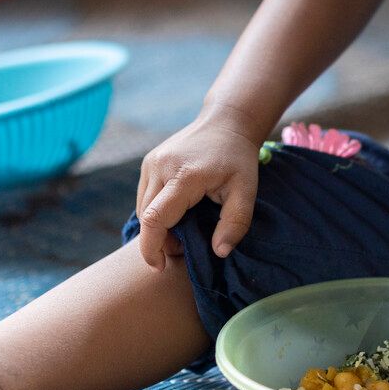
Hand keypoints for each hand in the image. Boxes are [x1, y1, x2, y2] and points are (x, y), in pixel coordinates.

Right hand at [133, 118, 263, 269]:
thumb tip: (219, 252)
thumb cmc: (238, 159)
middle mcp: (161, 167)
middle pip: (146, 217)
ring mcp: (151, 162)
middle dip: (158, 241)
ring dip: (156, 227)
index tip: (160, 267)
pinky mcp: (149, 162)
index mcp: (184, 175)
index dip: (152, 248)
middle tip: (182, 249)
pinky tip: (175, 215)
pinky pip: (144, 196)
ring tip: (182, 232)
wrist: (226, 122)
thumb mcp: (246, 191)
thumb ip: (235, 223)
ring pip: (142, 208)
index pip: (155, 218)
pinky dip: (155, 212)